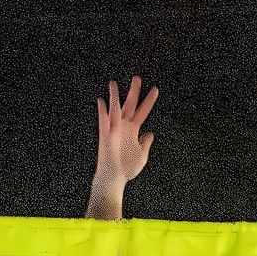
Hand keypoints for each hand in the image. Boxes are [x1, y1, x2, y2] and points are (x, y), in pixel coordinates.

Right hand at [93, 76, 158, 190]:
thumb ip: (145, 144)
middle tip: (137, 77)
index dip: (149, 100)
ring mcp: (114, 130)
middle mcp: (124, 127)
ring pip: (115, 109)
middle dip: (134, 92)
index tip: (155, 89)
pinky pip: (103, 121)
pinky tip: (101, 101)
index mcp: (133, 130)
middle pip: (130, 105)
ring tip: (114, 84)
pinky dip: (102, 112)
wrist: (114, 177)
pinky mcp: (106, 136)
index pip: (143, 111)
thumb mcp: (142, 155)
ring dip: (114, 97)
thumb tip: (149, 134)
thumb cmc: (127, 168)